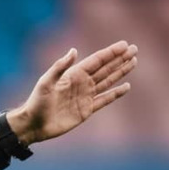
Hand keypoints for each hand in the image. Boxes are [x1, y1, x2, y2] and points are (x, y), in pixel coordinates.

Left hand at [7, 40, 137, 145]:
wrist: (33, 125)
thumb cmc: (37, 102)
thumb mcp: (46, 83)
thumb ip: (59, 67)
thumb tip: (74, 50)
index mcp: (73, 75)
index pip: (96, 61)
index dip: (110, 52)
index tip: (125, 44)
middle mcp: (81, 83)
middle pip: (105, 68)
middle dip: (119, 59)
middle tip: (135, 49)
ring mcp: (85, 96)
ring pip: (107, 81)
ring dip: (120, 72)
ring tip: (133, 62)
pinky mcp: (86, 110)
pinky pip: (105, 100)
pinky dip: (115, 93)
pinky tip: (126, 86)